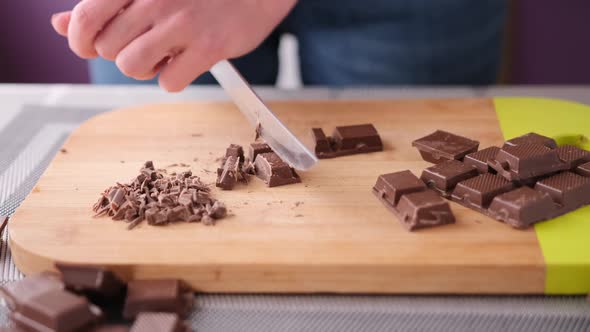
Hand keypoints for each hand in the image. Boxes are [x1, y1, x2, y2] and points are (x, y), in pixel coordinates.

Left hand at [51, 0, 295, 91]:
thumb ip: (102, 6)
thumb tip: (59, 25)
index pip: (86, 16)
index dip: (79, 39)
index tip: (87, 47)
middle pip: (108, 48)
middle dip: (119, 55)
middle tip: (143, 45)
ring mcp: (183, 23)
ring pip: (133, 67)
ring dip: (144, 69)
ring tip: (163, 56)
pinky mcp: (208, 47)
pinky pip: (169, 82)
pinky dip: (173, 79)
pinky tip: (186, 62)